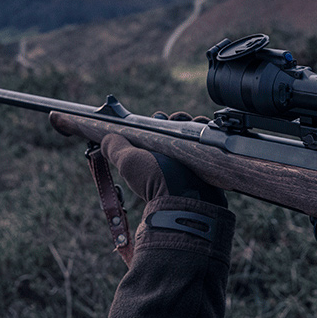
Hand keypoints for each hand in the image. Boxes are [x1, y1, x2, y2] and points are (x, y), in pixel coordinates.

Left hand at [99, 118, 226, 206]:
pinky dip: (211, 136)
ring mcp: (190, 164)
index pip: (157, 132)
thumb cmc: (155, 180)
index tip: (162, 117)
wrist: (185, 200)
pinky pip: (209, 146)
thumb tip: (105, 137)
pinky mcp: (206, 168)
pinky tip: (210, 131)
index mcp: (153, 156)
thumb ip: (116, 148)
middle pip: (178, 131)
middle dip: (180, 121)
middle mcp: (171, 160)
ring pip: (194, 136)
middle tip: (181, 119)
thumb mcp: (129, 162)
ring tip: (197, 123)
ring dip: (196, 125)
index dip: (160, 121)